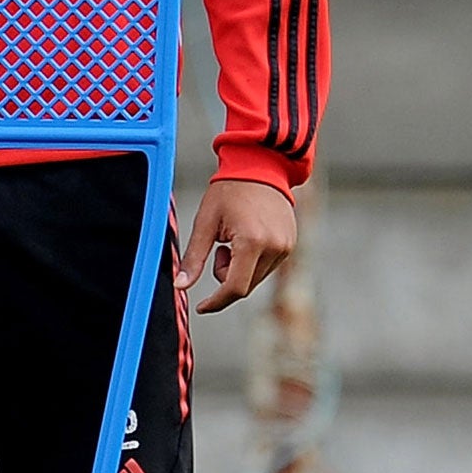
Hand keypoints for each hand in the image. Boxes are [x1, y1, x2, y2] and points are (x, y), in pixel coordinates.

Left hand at [175, 180, 296, 315]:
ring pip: (256, 278)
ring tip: (234, 238)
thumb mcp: (205, 223)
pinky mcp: (290, 244)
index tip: (202, 307)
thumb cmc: (229, 190)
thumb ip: (193, 258)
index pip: (235, 288)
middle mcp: (274, 248)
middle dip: (226, 276)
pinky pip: (267, 266)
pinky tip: (248, 236)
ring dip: (239, 268)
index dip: (216, 301)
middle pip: (245, 285)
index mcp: (252, 242)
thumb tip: (180, 286)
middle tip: (220, 247)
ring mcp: (286, 247)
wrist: (260, 165)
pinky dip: (252, 261)